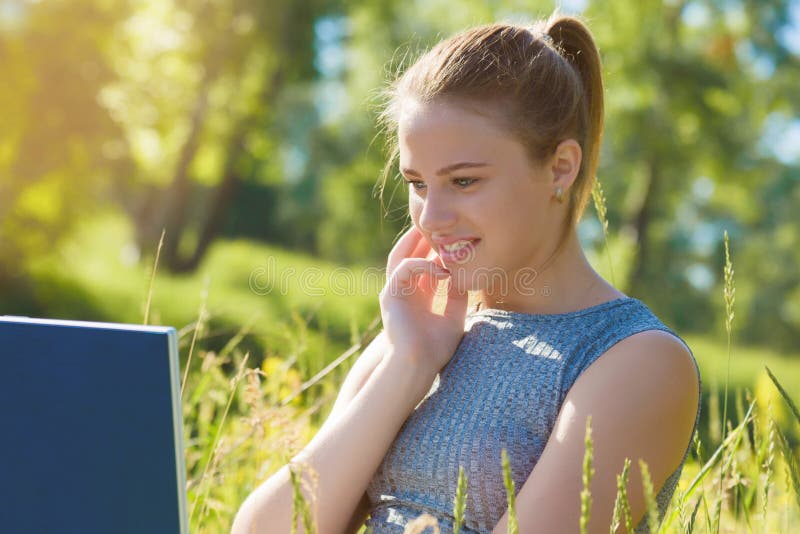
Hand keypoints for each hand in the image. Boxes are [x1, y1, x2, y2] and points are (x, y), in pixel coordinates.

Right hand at [379, 226, 468, 377]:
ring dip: (414, 241)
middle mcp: (405, 291)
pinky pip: (404, 268)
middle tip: (437, 224)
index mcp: (419, 296)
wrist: (419, 364)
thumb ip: (457, 295)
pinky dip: (422, 265)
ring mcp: (394, 291)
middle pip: (409, 255)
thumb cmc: (436, 348)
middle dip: (422, 238)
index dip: (437, 249)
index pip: (425, 264)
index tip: (454, 237)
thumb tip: (465, 275)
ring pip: (400, 256)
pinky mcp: (389, 294)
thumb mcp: (453, 315)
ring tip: (429, 228)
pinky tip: (442, 270)